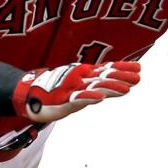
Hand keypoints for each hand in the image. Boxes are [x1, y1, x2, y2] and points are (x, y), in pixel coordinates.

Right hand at [14, 61, 140, 122]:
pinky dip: (88, 98)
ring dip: (110, 88)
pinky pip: (77, 98)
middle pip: (103, 77)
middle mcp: (79, 78)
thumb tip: (112, 84)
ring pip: (94, 87)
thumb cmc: (54, 91)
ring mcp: (71, 88)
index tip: (139, 68)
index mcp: (83, 73)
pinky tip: (100, 98)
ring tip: (126, 90)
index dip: (122, 68)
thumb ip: (93, 84)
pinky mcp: (62, 100)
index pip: (106, 69)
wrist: (28, 95)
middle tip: (138, 78)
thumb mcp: (76, 85)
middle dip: (121, 77)